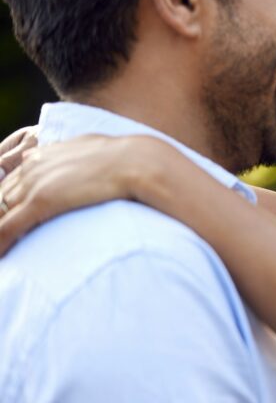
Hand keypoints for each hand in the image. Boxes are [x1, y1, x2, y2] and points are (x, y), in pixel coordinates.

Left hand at [0, 135, 146, 255]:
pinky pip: (8, 227)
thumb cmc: (122, 156)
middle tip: (6, 234)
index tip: (9, 216)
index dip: (6, 203)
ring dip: (0, 230)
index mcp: (41, 156)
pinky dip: (1, 243)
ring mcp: (35, 184)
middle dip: (0, 215)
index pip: (10, 182)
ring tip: (2, 252)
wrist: (135, 161)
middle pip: (0, 197)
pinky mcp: (41, 202)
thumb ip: (69, 150)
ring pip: (0, 211)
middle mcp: (32, 167)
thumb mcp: (90, 146)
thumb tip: (59, 150)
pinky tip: (0, 256)